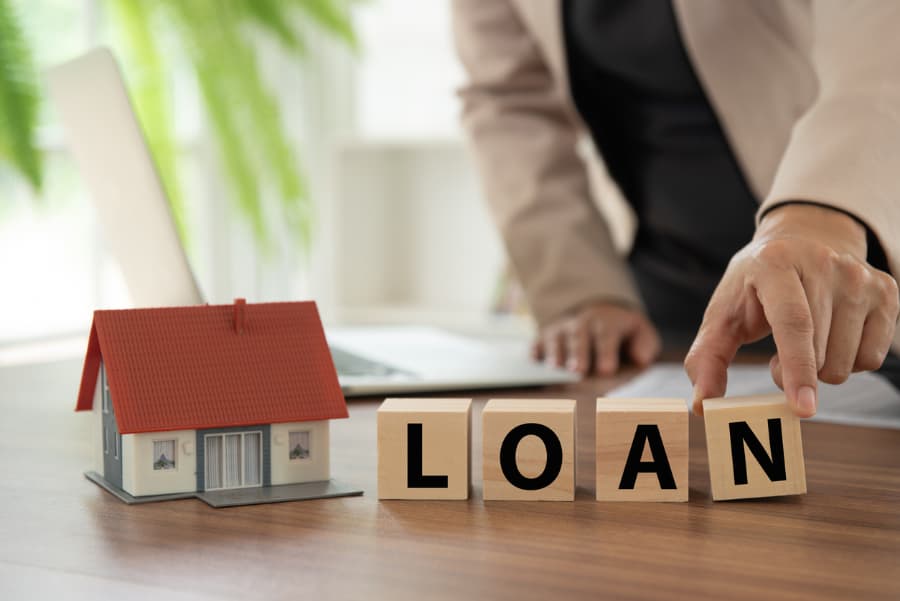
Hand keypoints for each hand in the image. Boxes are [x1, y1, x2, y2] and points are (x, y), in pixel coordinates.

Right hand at [532, 303, 660, 375]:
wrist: (597, 309)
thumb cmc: (621, 330)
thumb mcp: (640, 330)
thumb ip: (645, 344)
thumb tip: (641, 359)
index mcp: (606, 322)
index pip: (606, 336)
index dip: (606, 352)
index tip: (606, 370)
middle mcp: (581, 323)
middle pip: (579, 336)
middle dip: (578, 353)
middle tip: (578, 371)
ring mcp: (561, 329)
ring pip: (556, 338)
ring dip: (556, 352)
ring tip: (555, 368)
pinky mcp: (545, 336)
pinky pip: (537, 341)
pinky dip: (535, 350)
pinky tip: (533, 360)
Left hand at [685, 204, 898, 416]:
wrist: (800, 243)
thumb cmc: (754, 287)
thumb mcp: (723, 314)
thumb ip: (706, 358)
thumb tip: (703, 405)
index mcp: (776, 263)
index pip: (794, 323)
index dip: (797, 368)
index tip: (801, 408)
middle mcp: (825, 263)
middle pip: (820, 353)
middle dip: (794, 374)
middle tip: (776, 359)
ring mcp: (860, 276)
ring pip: (848, 362)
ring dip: (820, 370)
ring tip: (804, 342)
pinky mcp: (887, 291)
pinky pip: (872, 358)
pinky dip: (848, 362)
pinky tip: (831, 338)